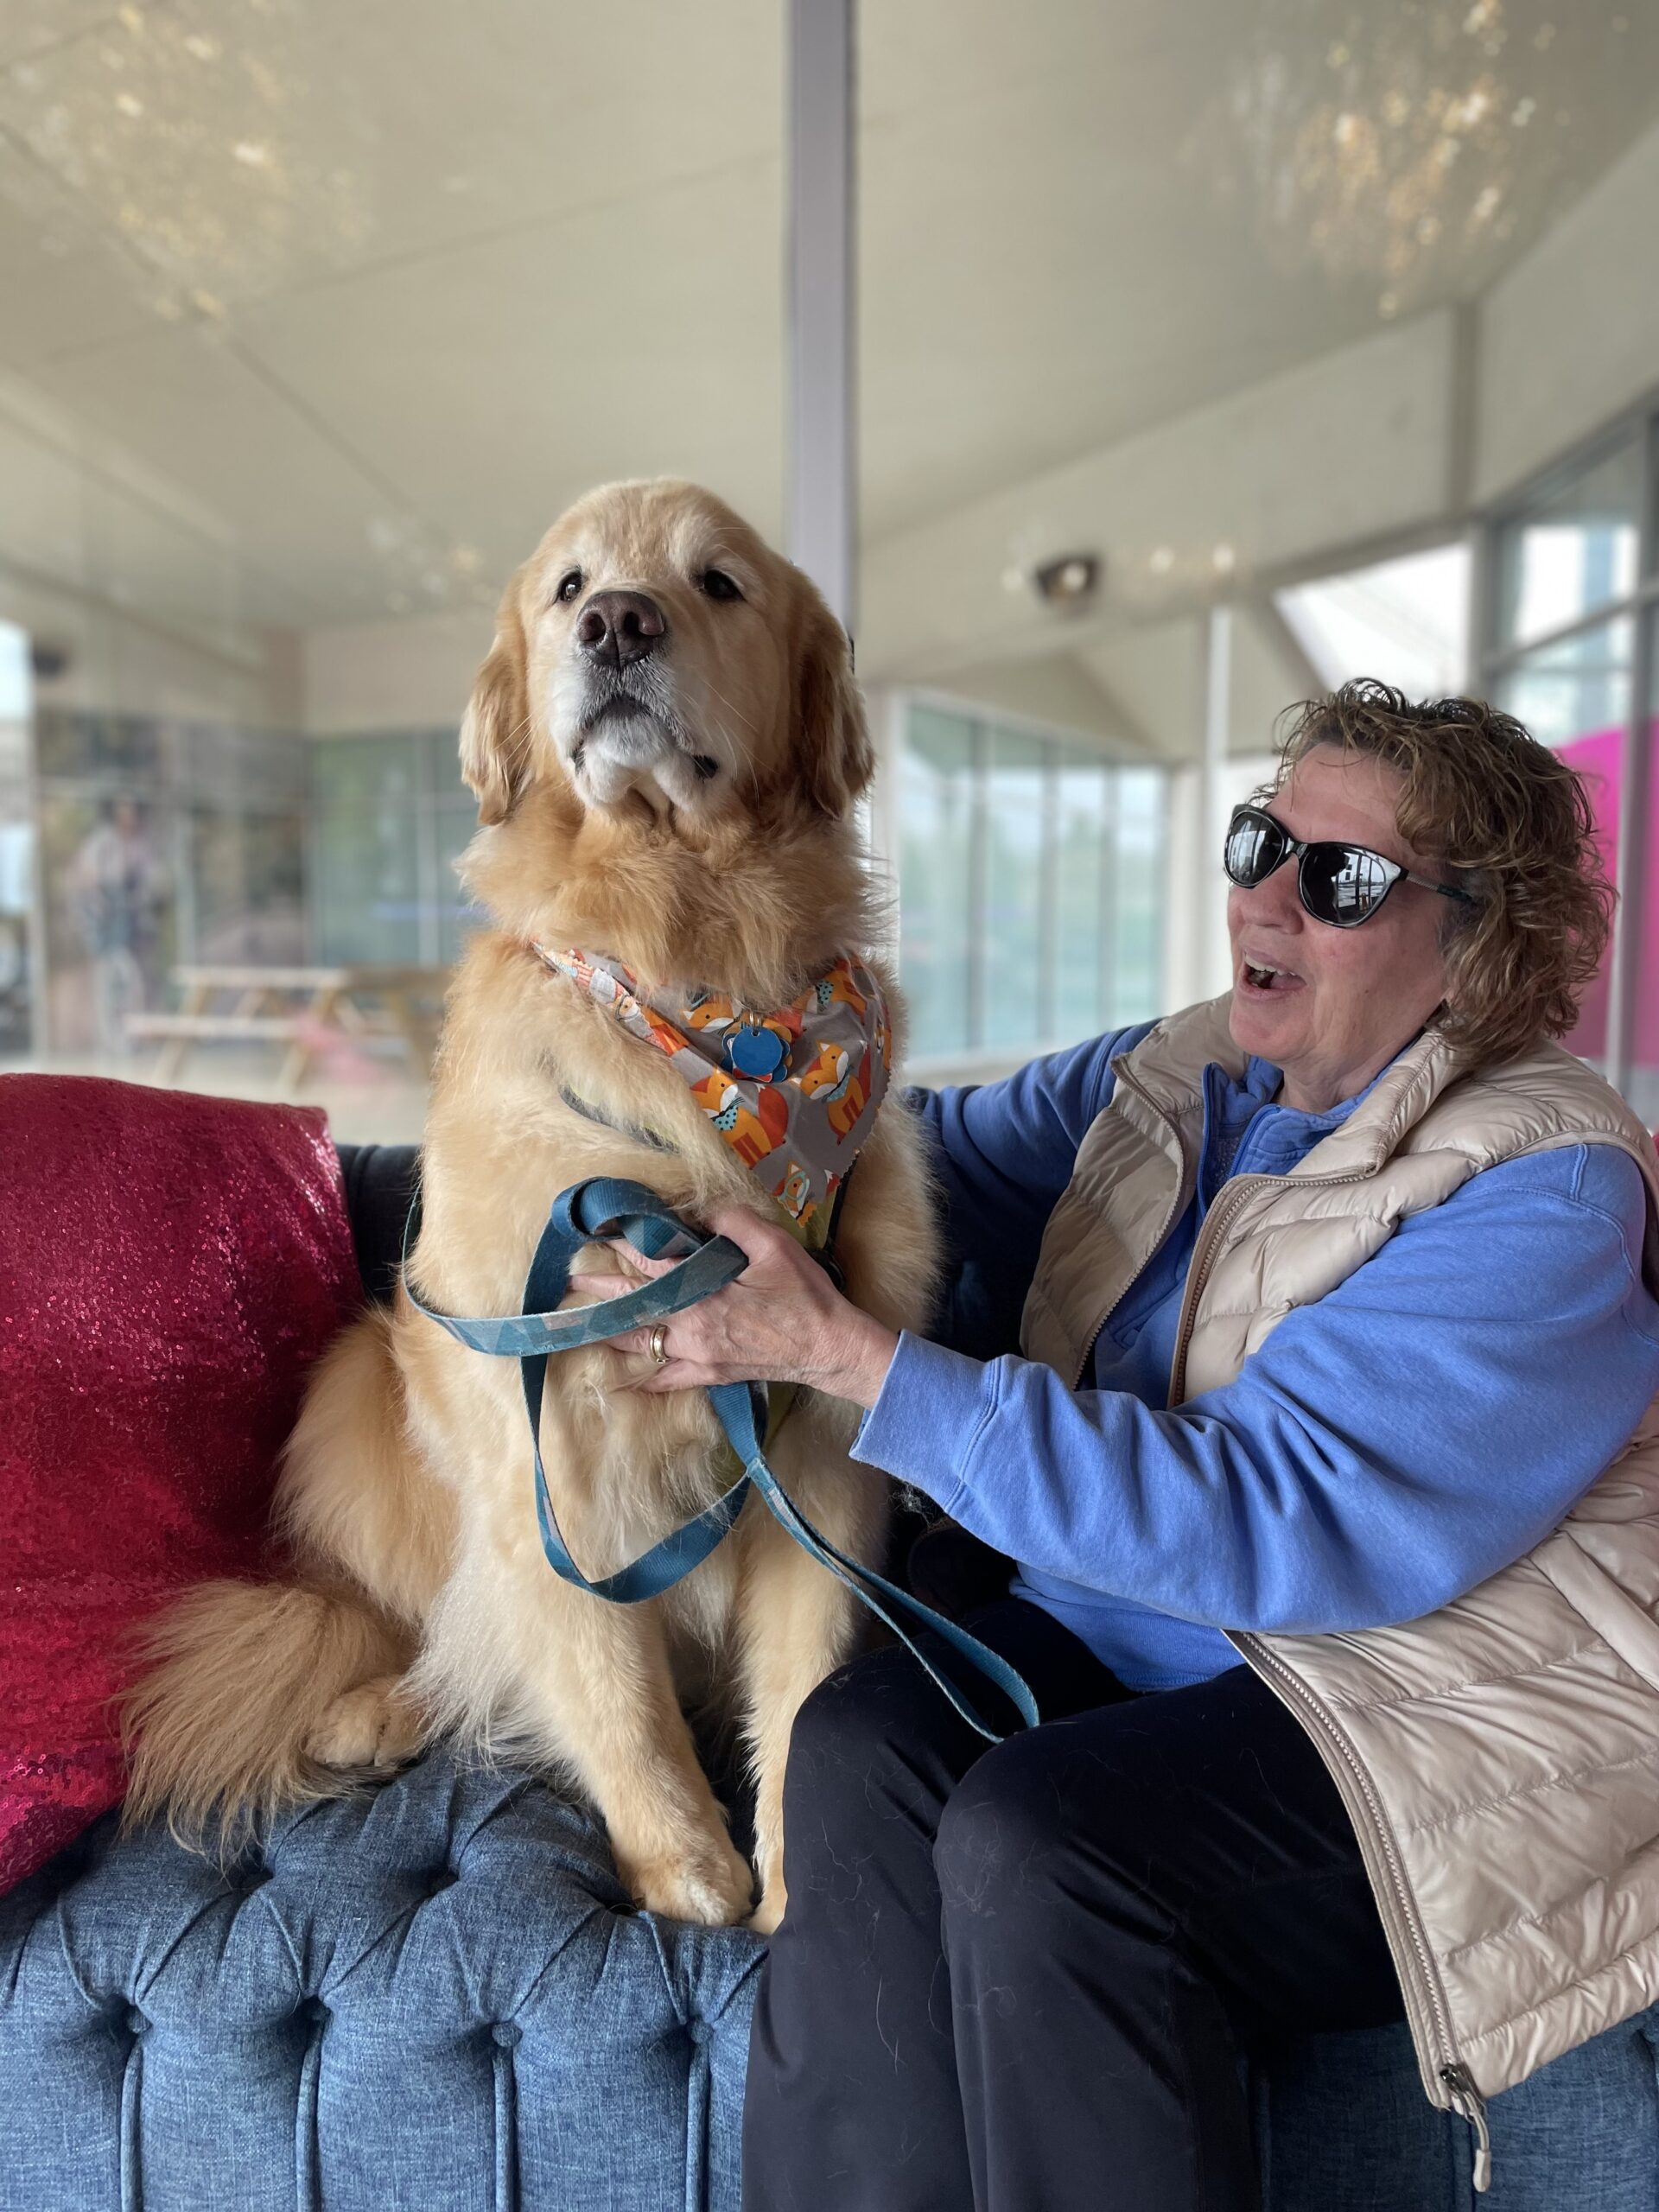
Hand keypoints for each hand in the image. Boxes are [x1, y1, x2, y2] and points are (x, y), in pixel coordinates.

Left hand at [569, 1204, 898, 1409]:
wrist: (830, 1349)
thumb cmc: (804, 1295)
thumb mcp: (773, 1246)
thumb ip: (732, 1222)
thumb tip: (699, 1211)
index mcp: (702, 1294)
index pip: (653, 1264)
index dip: (627, 1246)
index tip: (604, 1234)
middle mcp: (690, 1329)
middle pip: (635, 1306)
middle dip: (602, 1291)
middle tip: (573, 1280)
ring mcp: (697, 1356)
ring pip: (642, 1344)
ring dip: (613, 1331)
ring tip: (585, 1323)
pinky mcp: (710, 1375)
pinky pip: (668, 1381)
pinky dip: (644, 1381)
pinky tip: (624, 1382)